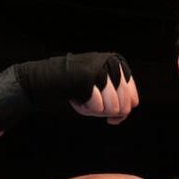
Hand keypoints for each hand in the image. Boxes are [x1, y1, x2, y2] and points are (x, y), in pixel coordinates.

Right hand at [0, 52, 136, 130]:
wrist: (45, 80)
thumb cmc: (75, 88)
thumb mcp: (101, 93)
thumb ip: (118, 101)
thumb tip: (126, 113)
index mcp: (119, 63)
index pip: (133, 99)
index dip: (122, 111)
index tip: (109, 115)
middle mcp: (112, 63)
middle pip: (124, 106)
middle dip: (108, 113)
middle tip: (92, 107)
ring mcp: (101, 69)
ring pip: (113, 108)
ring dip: (96, 111)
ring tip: (83, 99)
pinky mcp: (89, 79)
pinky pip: (97, 108)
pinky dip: (86, 109)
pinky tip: (76, 99)